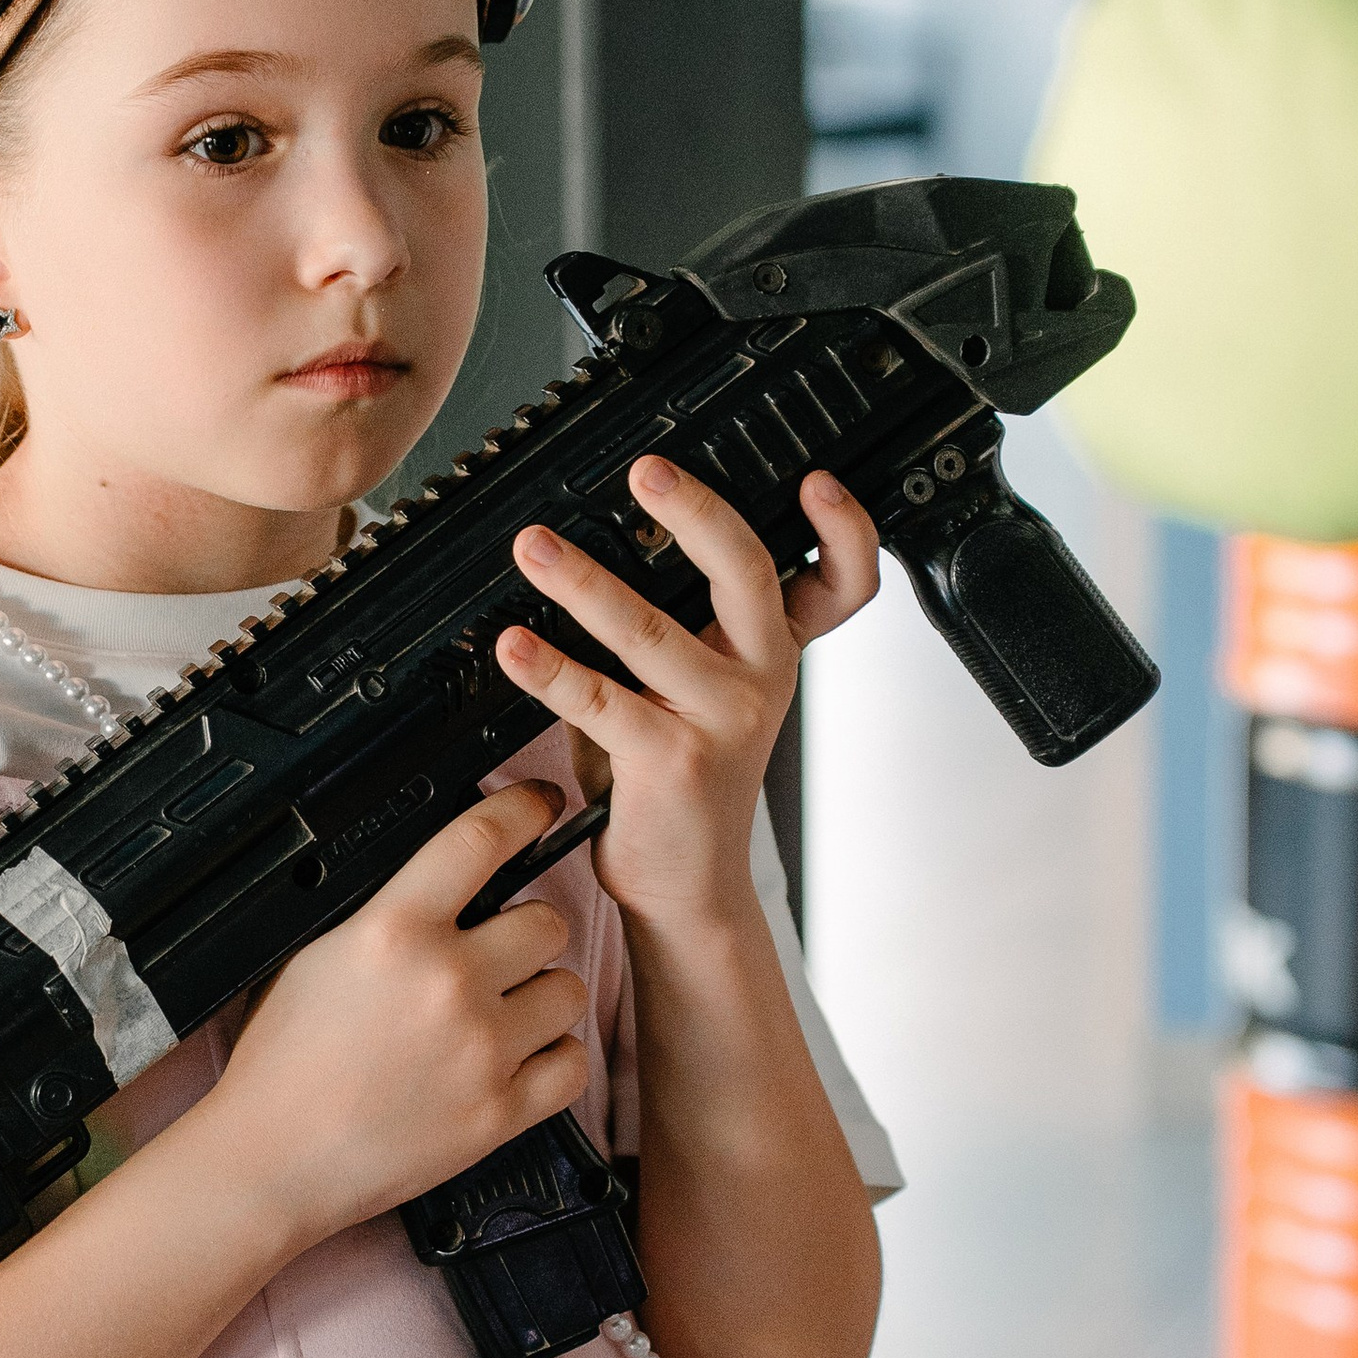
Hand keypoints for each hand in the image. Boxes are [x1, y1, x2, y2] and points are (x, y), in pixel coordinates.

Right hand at [205, 783, 590, 1251]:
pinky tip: (513, 1059)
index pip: (482, 839)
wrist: (272, 1160)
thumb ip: (389, 913)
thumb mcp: (315, 956)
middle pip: (547, 920)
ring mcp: (482, 1051)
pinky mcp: (501, 1112)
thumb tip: (449, 879)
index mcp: (393, 932)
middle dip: (525, 931)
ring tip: (498, 1014)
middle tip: (496, 952)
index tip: (539, 804)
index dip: (523, 808)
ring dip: (540, 995)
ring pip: (567, 990)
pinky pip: (572, 1062)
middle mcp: (448, 984)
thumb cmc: (282, 1065)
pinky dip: (552, 1058)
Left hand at [495, 462, 877, 927]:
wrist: (687, 886)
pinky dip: (547, 667)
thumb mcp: (699, 693)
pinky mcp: (669, 760)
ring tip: (535, 548)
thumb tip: (601, 544)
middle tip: (645, 472)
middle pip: (748, 576)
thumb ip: (677, 627)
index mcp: (775, 653)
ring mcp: (720, 720)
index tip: (816, 481)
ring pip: (650, 630)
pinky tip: (513, 644)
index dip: (844, 530)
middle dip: (697, 513)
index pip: (841, 584)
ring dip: (583, 582)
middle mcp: (760, 679)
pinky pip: (597, 699)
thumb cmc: (683, 782)